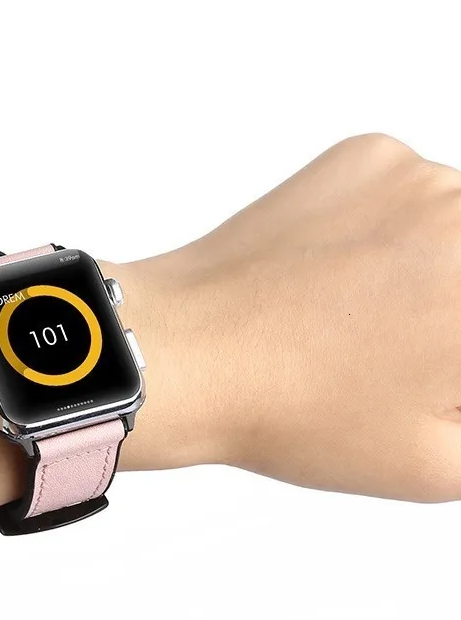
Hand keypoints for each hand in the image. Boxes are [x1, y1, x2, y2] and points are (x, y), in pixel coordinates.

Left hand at [114, 134, 460, 501]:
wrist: (186, 352)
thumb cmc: (291, 409)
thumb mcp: (432, 464)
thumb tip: (460, 392)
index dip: (449, 362)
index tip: (427, 372)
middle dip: (451, 316)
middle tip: (397, 351)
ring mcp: (414, 175)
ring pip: (452, 229)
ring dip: (430, 268)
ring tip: (352, 318)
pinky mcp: (366, 155)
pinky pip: (403, 197)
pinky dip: (385, 231)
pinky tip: (331, 276)